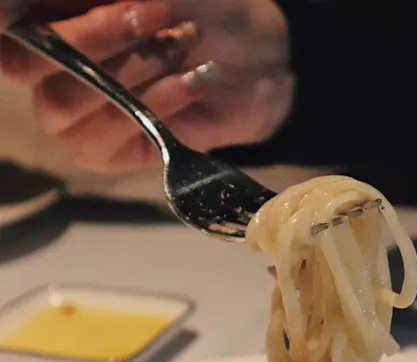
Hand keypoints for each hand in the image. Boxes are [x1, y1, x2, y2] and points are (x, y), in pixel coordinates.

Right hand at [0, 0, 292, 172]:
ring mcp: (72, 117)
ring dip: (133, 71)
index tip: (13, 12)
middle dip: (96, 36)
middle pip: (33, 63)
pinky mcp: (108, 153)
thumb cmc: (202, 2)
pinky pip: (112, 135)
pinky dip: (156, 104)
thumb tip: (30, 3)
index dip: (6, 15)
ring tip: (183, 44)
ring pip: (69, 104)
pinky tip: (193, 82)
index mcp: (44, 19)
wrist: (255, 55)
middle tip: (154, 12)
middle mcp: (46, 68)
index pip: (5, 22)